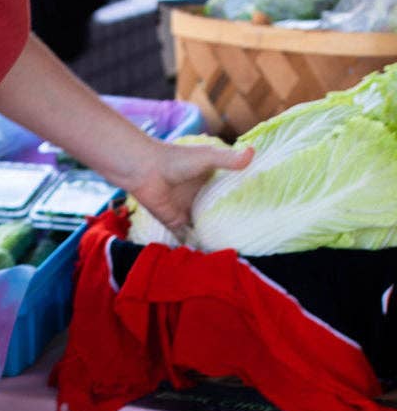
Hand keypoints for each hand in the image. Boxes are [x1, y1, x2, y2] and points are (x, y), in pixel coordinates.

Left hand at [127, 138, 253, 238]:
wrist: (145, 171)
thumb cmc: (177, 159)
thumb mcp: (208, 157)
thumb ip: (228, 159)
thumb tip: (253, 153)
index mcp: (213, 181)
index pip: (233, 192)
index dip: (246, 200)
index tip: (265, 210)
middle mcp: (203, 197)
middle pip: (221, 212)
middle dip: (234, 222)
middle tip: (255, 235)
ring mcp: (190, 211)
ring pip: (207, 226)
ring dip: (216, 236)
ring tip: (238, 250)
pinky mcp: (177, 223)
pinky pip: (188, 237)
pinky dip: (196, 245)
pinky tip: (211, 257)